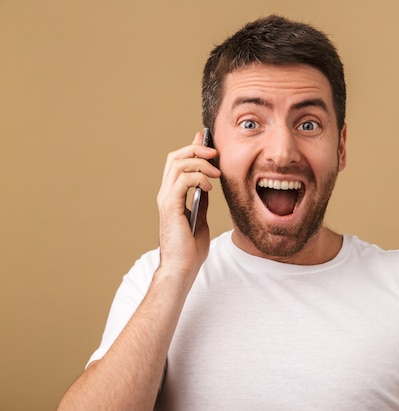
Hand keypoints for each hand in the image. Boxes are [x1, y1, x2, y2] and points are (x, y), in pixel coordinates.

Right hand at [156, 131, 219, 289]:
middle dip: (196, 149)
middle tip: (215, 153)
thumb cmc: (190, 249)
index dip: (191, 147)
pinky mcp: (171, 207)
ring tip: (216, 172)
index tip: (206, 139)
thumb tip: (208, 184)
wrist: (183, 268)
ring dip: (200, 162)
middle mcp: (166, 194)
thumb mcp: (200, 217)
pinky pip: (183, 180)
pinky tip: (210, 187)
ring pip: (178, 164)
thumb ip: (201, 200)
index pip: (177, 163)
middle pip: (175, 157)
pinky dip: (198, 177)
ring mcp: (166, 199)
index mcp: (172, 196)